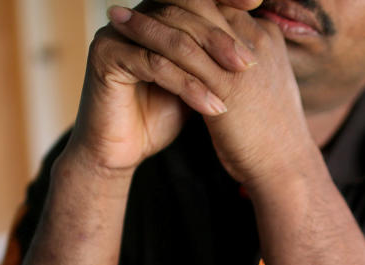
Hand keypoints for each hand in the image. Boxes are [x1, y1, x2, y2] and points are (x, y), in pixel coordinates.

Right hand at [62, 0, 262, 175]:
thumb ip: (215, 57)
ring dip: (208, 64)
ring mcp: (117, 32)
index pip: (195, 0)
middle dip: (220, 38)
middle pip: (184, 13)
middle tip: (249, 62)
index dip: (225, 0)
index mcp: (157, 13)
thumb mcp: (197, 80)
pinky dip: (188, 86)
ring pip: (172, 39)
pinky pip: (154, 65)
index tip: (257, 7)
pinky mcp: (106, 55)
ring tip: (237, 84)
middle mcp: (136, 15)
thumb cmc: (161, 114)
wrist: (123, 149)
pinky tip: (213, 105)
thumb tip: (258, 35)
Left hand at [102, 1, 315, 184]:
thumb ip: (243, 65)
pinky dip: (149, 44)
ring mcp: (242, 60)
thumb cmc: (272, 135)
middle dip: (166, 1)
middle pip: (202, 3)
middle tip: (133, 0)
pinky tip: (127, 44)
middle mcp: (256, 39)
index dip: (185, 2)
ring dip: (148, 19)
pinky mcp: (227, 85)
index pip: (218, 4)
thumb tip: (218, 60)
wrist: (286, 167)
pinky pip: (181, 54)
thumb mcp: (262, 88)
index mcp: (265, 37)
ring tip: (117, 18)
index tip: (158, 5)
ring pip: (187, 24)